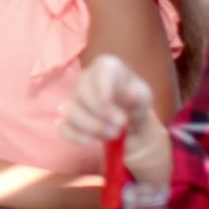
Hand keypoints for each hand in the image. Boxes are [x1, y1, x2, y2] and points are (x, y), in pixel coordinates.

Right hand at [60, 55, 171, 182]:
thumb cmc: (134, 102)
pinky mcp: (69, 117)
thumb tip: (130, 92)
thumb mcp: (143, 99)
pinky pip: (65, 127)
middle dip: (100, 114)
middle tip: (120, 126)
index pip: (101, 68)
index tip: (111, 105)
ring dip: (93, 127)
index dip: (103, 87)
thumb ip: (139, 96)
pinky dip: (76, 136)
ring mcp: (74, 99)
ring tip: (113, 134)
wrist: (127, 117)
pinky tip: (90, 142)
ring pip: (72, 112)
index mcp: (107, 67)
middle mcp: (86, 78)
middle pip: (82, 92)